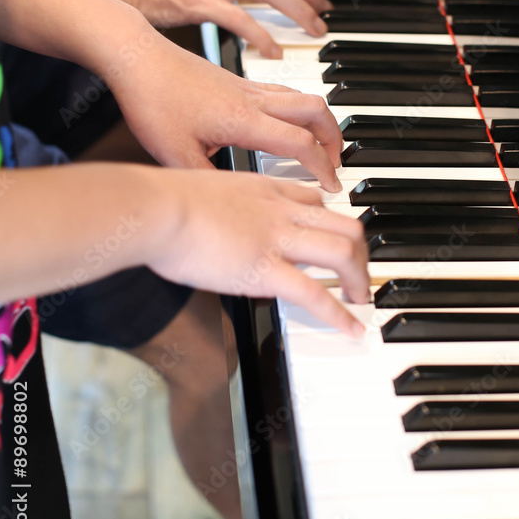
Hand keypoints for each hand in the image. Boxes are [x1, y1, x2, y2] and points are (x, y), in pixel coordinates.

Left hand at [108, 30, 342, 191]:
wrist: (137, 57)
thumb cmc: (152, 101)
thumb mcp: (175, 155)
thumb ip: (209, 182)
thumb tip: (232, 204)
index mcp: (244, 121)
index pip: (301, 143)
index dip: (322, 167)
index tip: (332, 185)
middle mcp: (253, 100)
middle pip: (317, 111)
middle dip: (335, 139)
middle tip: (336, 163)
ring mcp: (247, 86)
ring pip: (302, 97)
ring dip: (319, 121)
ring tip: (318, 145)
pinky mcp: (237, 80)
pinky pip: (283, 91)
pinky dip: (297, 109)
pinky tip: (283, 123)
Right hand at [150, 172, 368, 335]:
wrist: (157, 208)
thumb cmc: (164, 203)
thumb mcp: (203, 191)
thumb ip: (221, 207)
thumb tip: (214, 224)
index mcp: (264, 190)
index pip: (314, 200)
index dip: (329, 222)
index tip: (330, 238)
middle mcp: (280, 211)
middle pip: (343, 224)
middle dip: (360, 250)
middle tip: (359, 272)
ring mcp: (276, 240)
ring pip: (342, 252)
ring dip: (359, 278)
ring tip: (361, 297)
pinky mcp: (264, 271)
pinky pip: (314, 294)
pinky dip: (339, 314)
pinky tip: (351, 328)